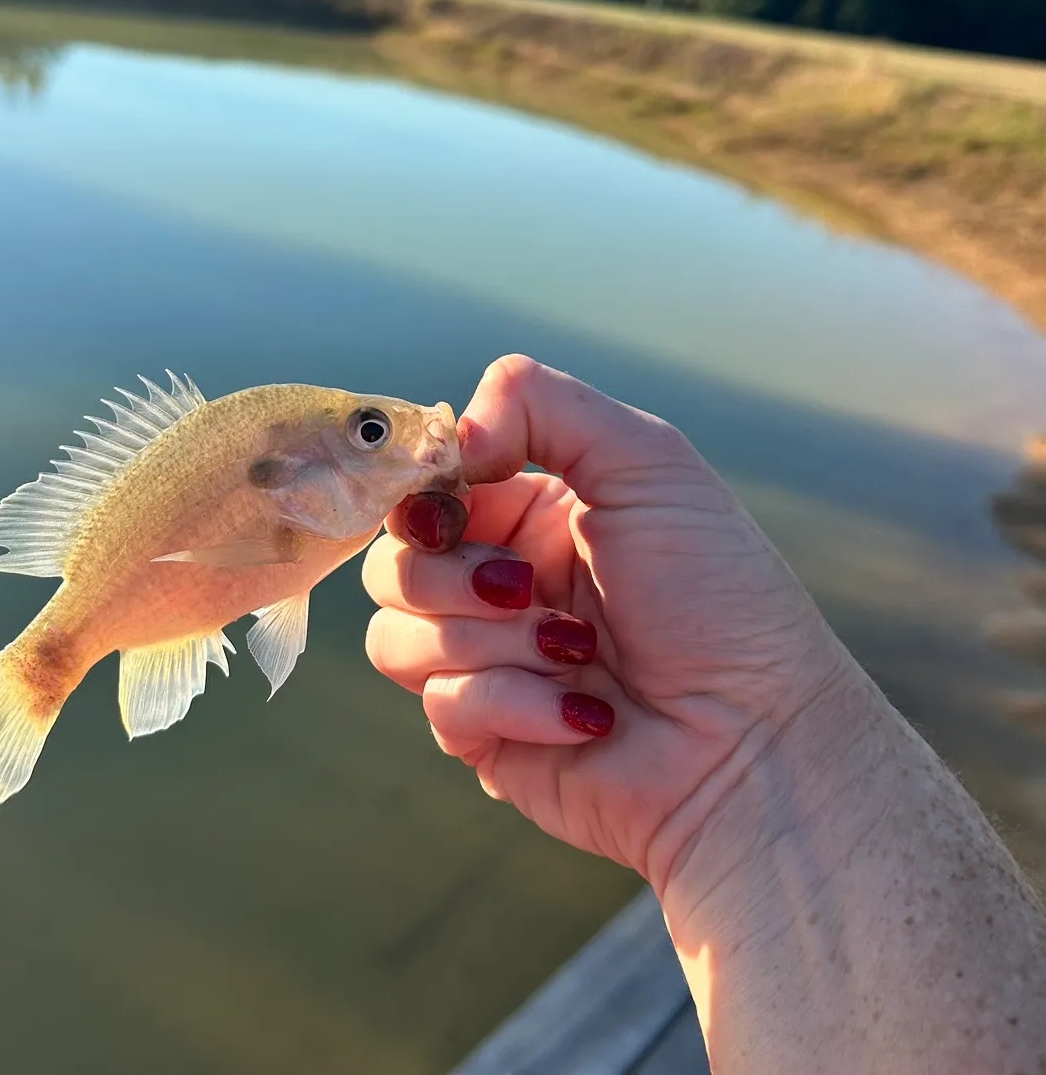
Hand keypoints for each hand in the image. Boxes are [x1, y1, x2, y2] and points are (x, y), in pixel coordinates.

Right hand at [364, 355, 855, 887]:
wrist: (755, 743)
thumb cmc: (718, 597)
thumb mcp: (649, 463)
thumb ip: (541, 404)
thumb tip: (451, 438)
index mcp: (531, 516)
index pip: (427, 490)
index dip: (424, 496)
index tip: (452, 506)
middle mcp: (500, 584)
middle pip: (392, 563)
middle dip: (454, 578)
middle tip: (525, 589)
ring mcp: (488, 663)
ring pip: (396, 637)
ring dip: (491, 643)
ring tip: (578, 654)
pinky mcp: (485, 737)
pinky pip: (441, 705)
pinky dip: (516, 704)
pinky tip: (586, 713)